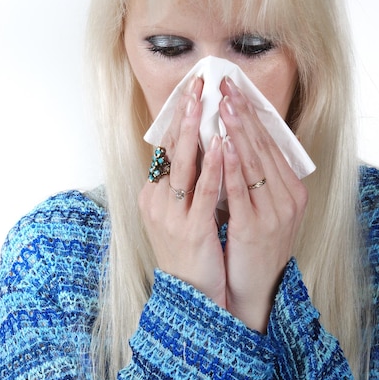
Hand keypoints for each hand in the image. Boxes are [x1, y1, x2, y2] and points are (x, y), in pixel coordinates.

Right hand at [138, 76, 226, 307]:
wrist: (191, 295)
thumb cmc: (192, 250)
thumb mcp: (182, 212)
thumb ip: (188, 183)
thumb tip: (204, 149)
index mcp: (155, 195)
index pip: (168, 149)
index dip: (180, 119)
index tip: (193, 92)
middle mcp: (158, 201)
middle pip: (171, 149)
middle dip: (184, 114)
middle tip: (197, 83)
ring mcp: (172, 215)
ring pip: (184, 165)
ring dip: (195, 130)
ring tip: (205, 101)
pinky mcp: (191, 229)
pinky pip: (204, 191)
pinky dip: (214, 166)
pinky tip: (223, 144)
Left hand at [219, 77, 307, 332]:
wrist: (259, 290)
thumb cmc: (257, 246)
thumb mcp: (266, 209)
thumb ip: (259, 180)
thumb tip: (238, 144)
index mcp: (292, 190)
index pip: (271, 144)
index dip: (253, 115)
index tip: (237, 90)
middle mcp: (287, 198)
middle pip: (262, 147)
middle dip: (243, 114)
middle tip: (227, 86)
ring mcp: (273, 213)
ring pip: (253, 163)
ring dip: (237, 131)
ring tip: (223, 104)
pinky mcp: (253, 227)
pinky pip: (240, 190)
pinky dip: (231, 165)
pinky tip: (222, 144)